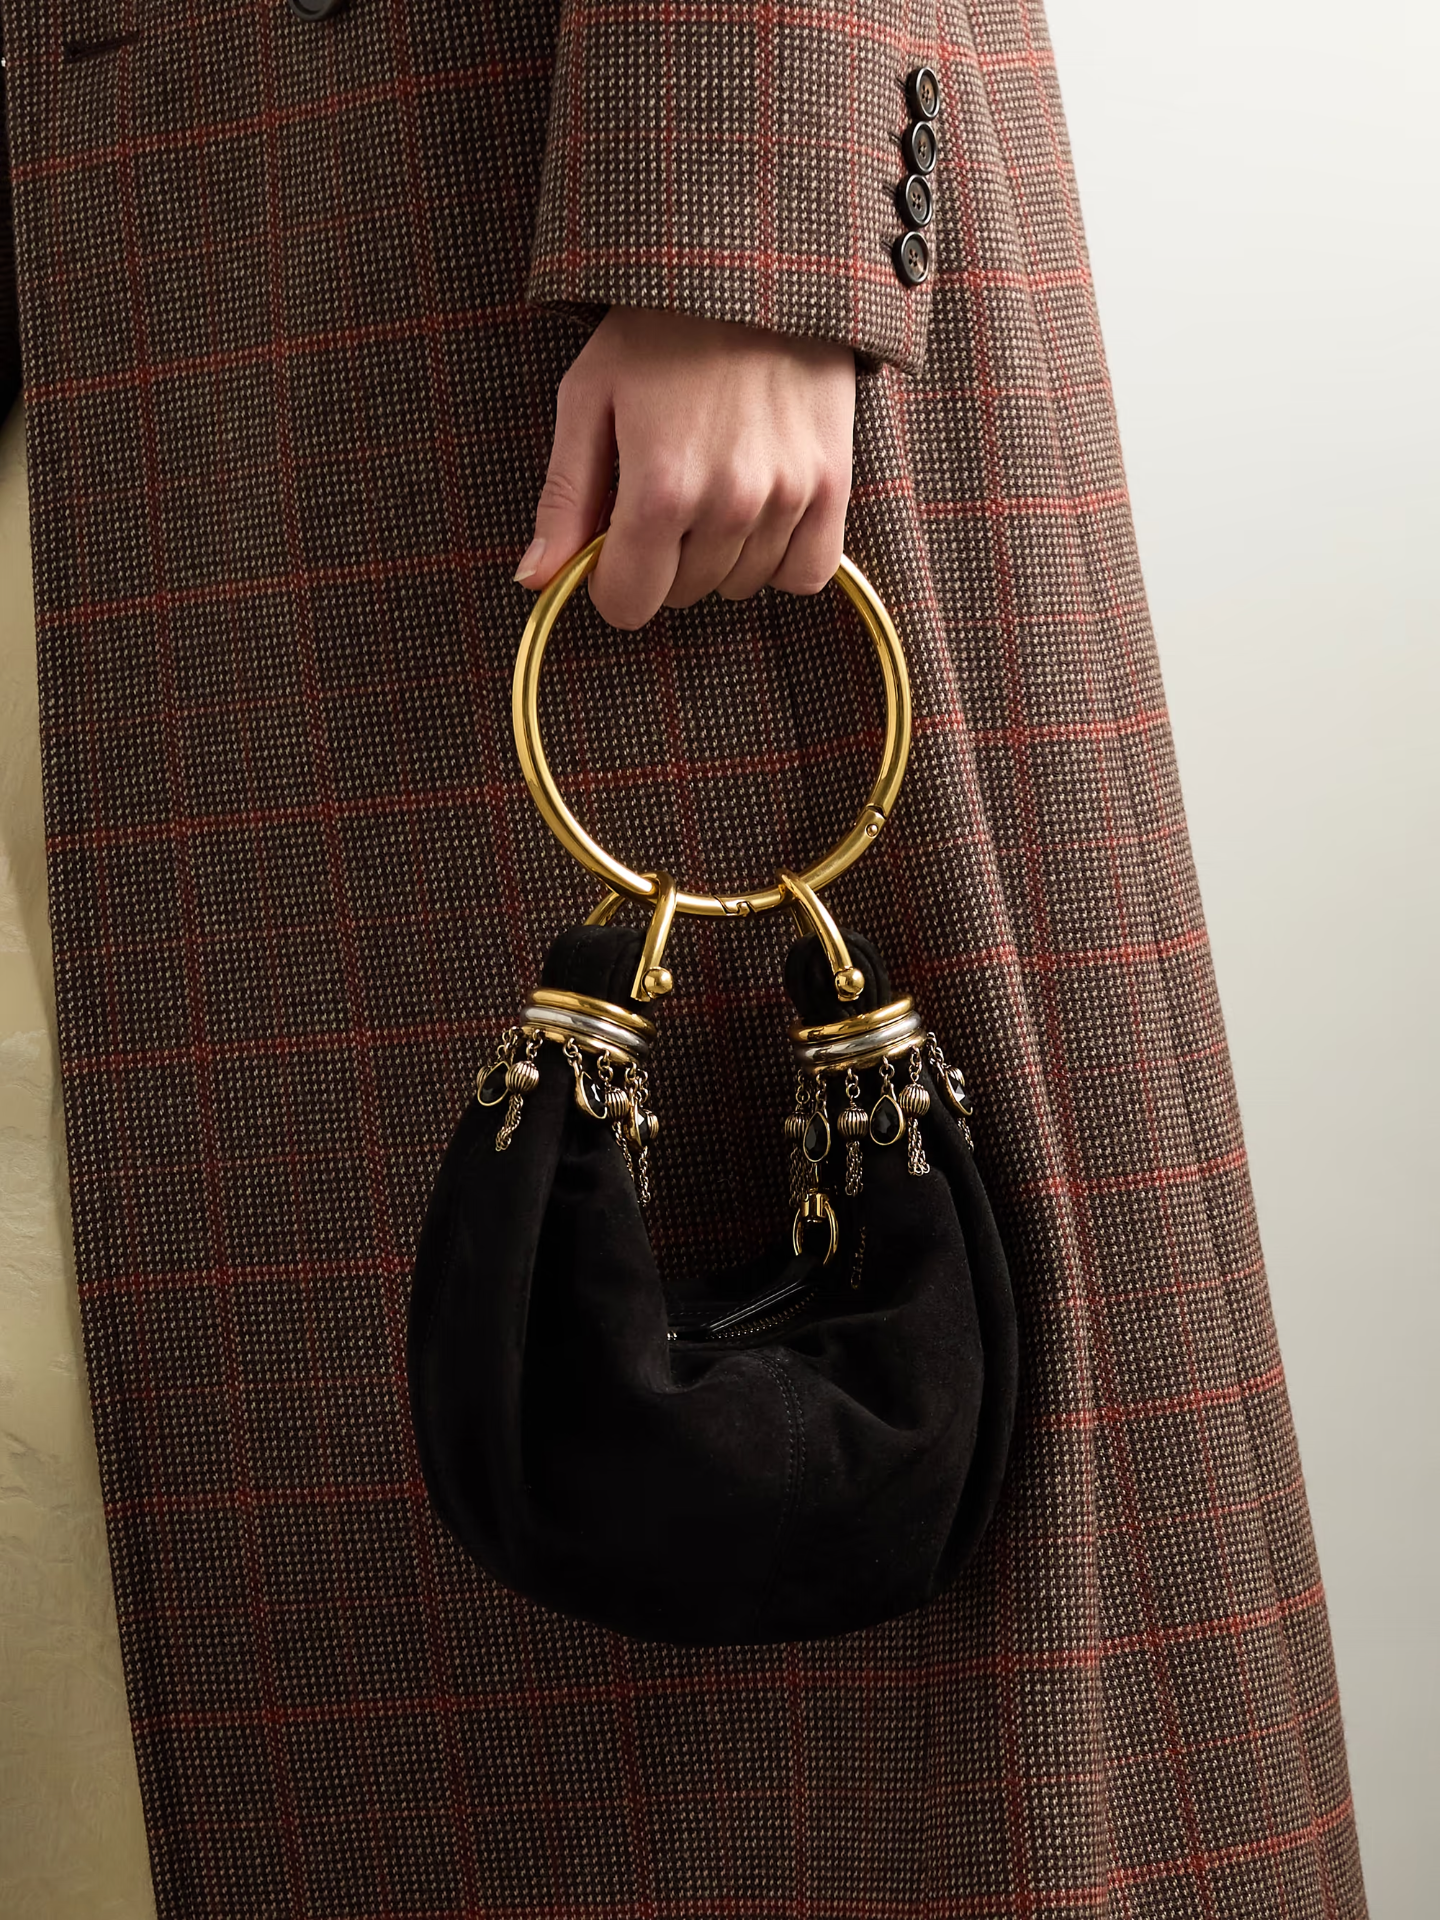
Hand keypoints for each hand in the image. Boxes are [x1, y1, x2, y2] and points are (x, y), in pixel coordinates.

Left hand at [514, 307, 855, 629]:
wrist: (754, 265)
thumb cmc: (657, 328)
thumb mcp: (588, 398)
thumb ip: (563, 499)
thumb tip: (535, 581)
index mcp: (660, 488)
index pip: (628, 603)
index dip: (610, 583)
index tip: (612, 547)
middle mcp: (728, 503)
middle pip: (681, 595)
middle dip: (662, 560)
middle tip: (664, 495)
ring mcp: (786, 497)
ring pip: (740, 585)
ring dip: (720, 556)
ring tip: (714, 484)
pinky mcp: (832, 485)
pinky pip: (806, 573)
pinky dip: (782, 559)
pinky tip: (762, 514)